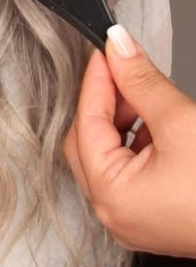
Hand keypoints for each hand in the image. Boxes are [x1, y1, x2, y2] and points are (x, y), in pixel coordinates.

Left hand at [64, 24, 195, 256]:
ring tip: (145, 92)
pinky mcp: (154, 217)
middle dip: (106, 99)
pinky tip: (156, 121)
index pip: (86, 120)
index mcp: (110, 194)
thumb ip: (141, 80)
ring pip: (108, 152)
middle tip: (123, 67)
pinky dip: (137, 141)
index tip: (107, 50)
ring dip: (123, 118)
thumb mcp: (179, 121)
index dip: (96, 78)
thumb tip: (118, 47)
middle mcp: (114, 213)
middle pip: (89, 137)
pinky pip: (129, 170)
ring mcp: (134, 219)